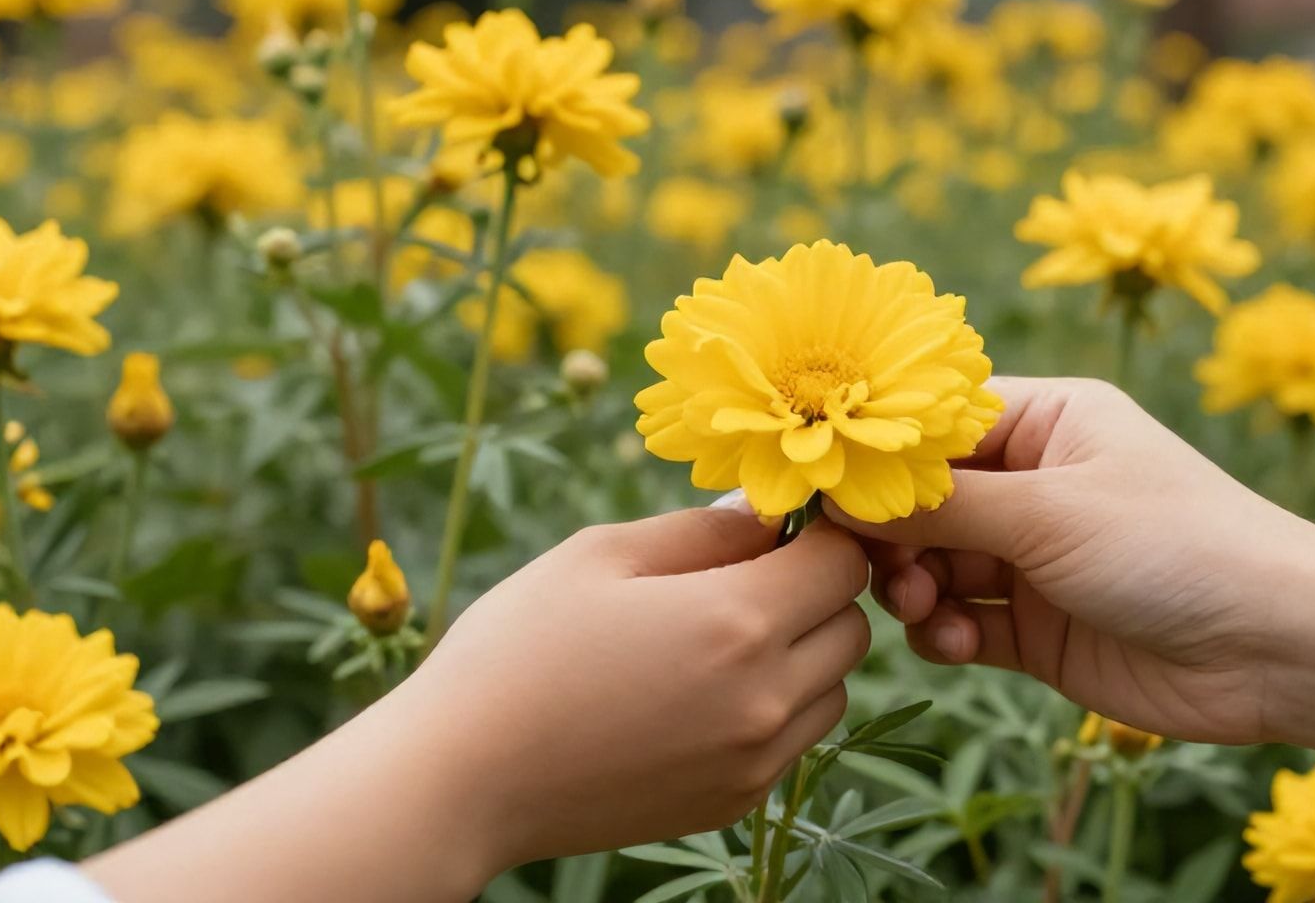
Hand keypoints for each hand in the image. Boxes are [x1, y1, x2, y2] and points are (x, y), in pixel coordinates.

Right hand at [407, 505, 870, 874]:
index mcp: (739, 620)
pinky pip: (792, 742)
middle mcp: (766, 697)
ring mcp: (755, 760)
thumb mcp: (601, 554)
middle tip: (738, 581)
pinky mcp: (733, 802)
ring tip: (714, 643)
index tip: (768, 531)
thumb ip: (702, 529)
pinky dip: (770, 711)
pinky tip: (694, 696)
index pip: (845, 561)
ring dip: (800, 655)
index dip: (815, 535)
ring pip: (832, 689)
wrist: (462, 777)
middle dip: (812, 593)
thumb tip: (766, 512)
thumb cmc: (519, 648)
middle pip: (851, 626)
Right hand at [824, 377, 1314, 745]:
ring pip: (932, 564)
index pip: (934, 425)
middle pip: (923, 499)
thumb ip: (940, 502)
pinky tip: (956, 641)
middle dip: (890, 532)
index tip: (818, 485)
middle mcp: (1037, 483)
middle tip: (873, 564)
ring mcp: (1036, 558)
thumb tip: (838, 489)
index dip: (876, 455)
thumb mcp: (1051, 510)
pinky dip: (944, 632)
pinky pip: (960, 621)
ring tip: (923, 604)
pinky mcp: (1039, 628)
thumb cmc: (1177, 546)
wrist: (1277, 648)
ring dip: (912, 586)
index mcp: (1048, 422)